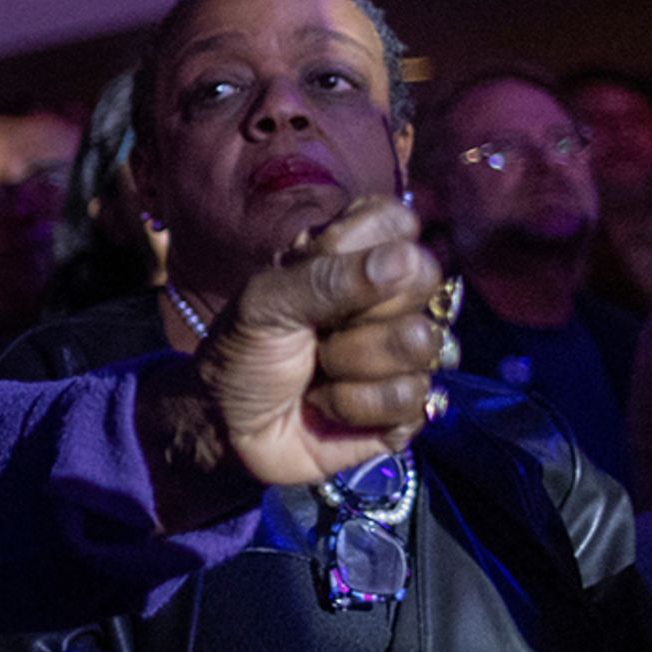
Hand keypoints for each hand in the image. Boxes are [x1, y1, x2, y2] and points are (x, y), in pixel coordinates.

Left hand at [192, 195, 444, 485]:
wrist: (227, 429)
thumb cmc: (242, 354)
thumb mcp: (264, 305)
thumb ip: (327, 278)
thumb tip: (406, 258)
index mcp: (353, 257)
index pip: (398, 222)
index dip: (369, 248)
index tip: (321, 270)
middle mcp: (390, 299)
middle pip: (424, 277)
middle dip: (360, 313)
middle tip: (318, 329)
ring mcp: (405, 353)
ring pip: (419, 342)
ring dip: (349, 366)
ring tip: (318, 371)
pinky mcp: (410, 404)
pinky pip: (411, 397)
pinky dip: (353, 406)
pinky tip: (327, 406)